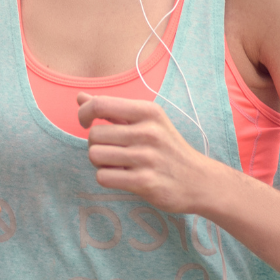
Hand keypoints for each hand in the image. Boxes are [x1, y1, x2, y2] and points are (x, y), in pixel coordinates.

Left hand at [77, 93, 222, 214]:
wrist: (200, 181)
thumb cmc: (167, 148)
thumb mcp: (147, 121)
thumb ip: (112, 110)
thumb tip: (80, 97)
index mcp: (148, 111)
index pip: (100, 105)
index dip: (84, 114)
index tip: (86, 123)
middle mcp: (148, 131)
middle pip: (94, 134)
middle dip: (95, 144)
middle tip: (112, 150)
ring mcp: (147, 157)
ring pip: (95, 156)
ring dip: (100, 163)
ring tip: (118, 164)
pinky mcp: (145, 182)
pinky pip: (103, 177)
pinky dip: (107, 178)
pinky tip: (122, 176)